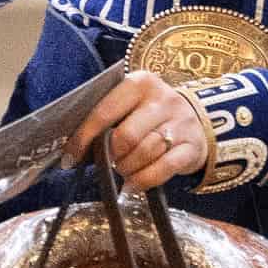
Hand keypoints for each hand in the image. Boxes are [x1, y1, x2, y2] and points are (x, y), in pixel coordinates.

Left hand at [64, 69, 208, 190]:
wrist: (198, 119)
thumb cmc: (149, 115)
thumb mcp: (130, 105)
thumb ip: (106, 119)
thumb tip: (73, 150)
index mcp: (140, 83)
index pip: (105, 112)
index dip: (84, 138)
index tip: (70, 158)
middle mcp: (163, 99)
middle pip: (126, 136)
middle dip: (111, 155)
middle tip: (109, 161)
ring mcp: (181, 123)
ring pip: (144, 153)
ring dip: (127, 168)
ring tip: (124, 169)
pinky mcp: (191, 147)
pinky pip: (162, 169)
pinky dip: (143, 181)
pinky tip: (133, 184)